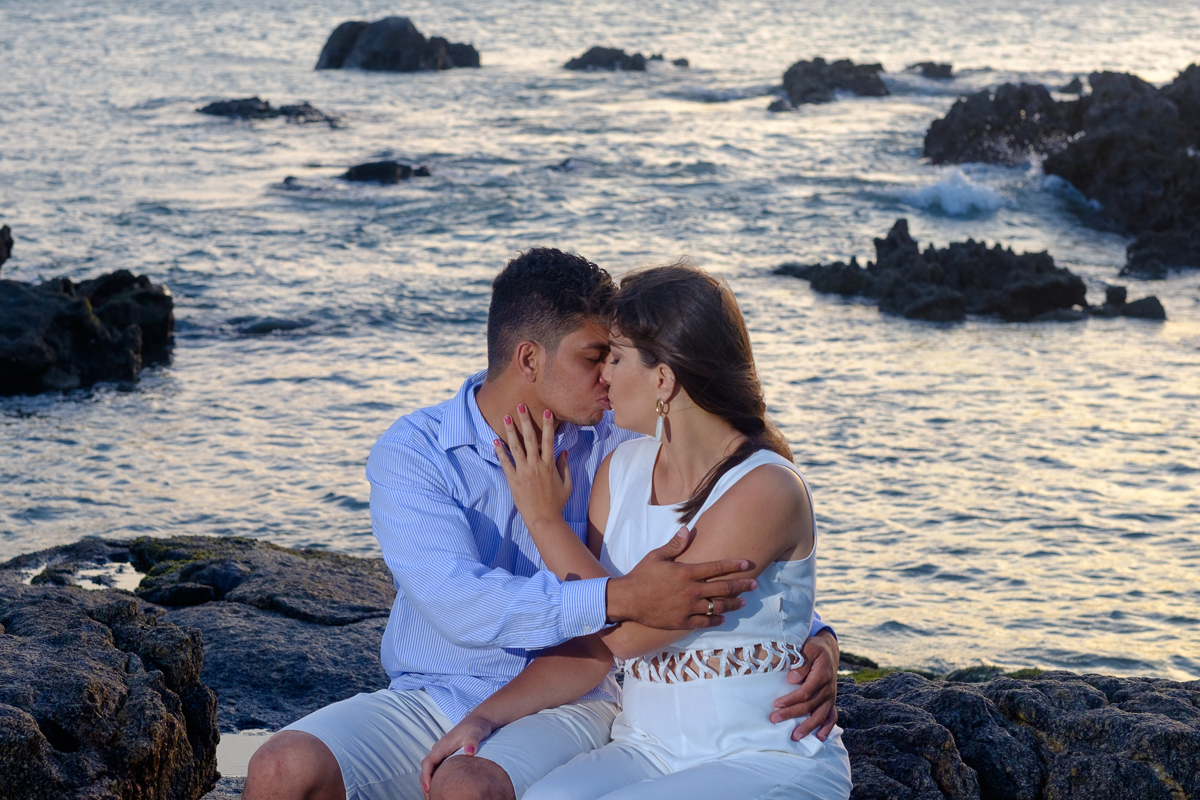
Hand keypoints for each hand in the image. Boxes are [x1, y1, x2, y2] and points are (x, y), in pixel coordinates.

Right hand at [419, 714, 497, 796]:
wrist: (480, 720)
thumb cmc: (478, 726)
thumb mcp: (477, 732)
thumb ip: (473, 741)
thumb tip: (470, 751)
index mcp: (443, 745)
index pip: (428, 762)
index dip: (426, 776)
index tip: (429, 789)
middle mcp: (440, 749)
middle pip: (426, 768)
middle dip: (426, 783)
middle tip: (431, 798)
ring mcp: (442, 752)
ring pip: (431, 769)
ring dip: (430, 782)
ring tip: (436, 796)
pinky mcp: (447, 756)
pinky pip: (437, 769)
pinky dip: (436, 779)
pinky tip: (443, 788)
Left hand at [494, 405, 571, 530]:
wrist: (544, 519)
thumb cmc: (557, 502)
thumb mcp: (567, 484)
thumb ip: (564, 466)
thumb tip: (564, 452)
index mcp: (549, 464)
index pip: (549, 440)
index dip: (547, 425)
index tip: (546, 411)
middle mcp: (536, 465)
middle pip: (530, 438)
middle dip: (525, 421)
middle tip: (520, 406)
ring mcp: (523, 472)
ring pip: (516, 447)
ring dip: (510, 431)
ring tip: (505, 417)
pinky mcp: (513, 479)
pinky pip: (505, 463)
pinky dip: (500, 452)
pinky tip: (495, 441)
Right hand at [607, 526, 756, 628]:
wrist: (628, 600)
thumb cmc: (642, 575)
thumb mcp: (657, 556)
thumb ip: (675, 545)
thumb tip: (687, 530)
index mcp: (687, 572)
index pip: (717, 568)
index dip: (734, 565)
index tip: (747, 564)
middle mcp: (692, 590)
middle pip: (724, 588)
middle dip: (742, 585)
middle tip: (754, 585)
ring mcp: (688, 607)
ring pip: (718, 606)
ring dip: (733, 604)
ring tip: (743, 602)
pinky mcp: (682, 621)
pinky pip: (705, 622)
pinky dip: (716, 620)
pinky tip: (723, 618)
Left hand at [771, 629, 838, 740]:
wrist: (829, 651)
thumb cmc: (815, 649)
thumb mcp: (809, 648)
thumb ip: (802, 663)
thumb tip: (792, 679)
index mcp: (821, 676)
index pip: (805, 692)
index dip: (791, 699)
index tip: (776, 704)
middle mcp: (827, 689)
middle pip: (809, 706)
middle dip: (791, 714)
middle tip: (774, 719)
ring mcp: (830, 697)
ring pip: (820, 715)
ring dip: (808, 727)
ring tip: (795, 737)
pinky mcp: (831, 701)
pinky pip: (832, 716)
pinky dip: (827, 728)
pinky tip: (820, 738)